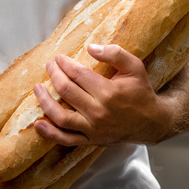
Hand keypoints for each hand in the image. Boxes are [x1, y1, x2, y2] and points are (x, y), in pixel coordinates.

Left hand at [32, 43, 176, 146]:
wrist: (151, 122)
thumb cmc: (141, 91)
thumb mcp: (135, 67)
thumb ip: (115, 53)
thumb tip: (90, 47)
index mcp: (108, 92)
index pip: (78, 74)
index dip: (64, 64)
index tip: (58, 58)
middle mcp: (98, 111)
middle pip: (66, 91)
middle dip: (54, 75)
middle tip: (49, 66)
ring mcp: (93, 129)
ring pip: (61, 116)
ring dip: (45, 101)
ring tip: (37, 89)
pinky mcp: (91, 141)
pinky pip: (66, 139)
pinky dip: (50, 133)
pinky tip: (38, 124)